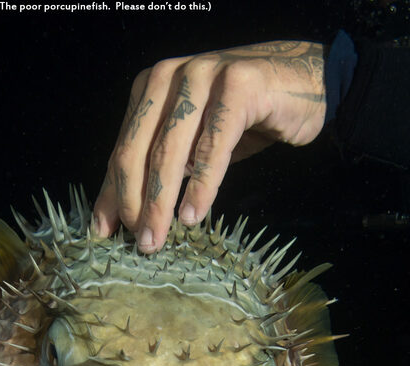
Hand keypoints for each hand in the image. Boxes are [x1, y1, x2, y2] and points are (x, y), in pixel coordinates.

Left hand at [92, 40, 326, 252]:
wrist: (304, 83)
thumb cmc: (244, 117)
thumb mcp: (193, 144)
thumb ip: (159, 170)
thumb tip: (118, 218)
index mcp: (151, 88)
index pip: (123, 149)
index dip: (112, 195)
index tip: (105, 235)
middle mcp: (170, 76)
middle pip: (138, 151)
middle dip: (134, 204)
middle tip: (138, 245)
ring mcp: (202, 76)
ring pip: (170, 151)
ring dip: (161, 202)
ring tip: (157, 239)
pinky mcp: (238, 85)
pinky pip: (213, 146)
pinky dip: (201, 185)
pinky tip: (192, 215)